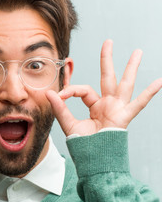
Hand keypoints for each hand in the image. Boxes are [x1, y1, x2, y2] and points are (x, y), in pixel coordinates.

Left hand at [46, 39, 161, 136]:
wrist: (93, 159)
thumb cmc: (83, 143)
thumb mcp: (68, 124)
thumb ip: (60, 108)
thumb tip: (50, 92)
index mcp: (95, 104)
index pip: (83, 89)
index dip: (70, 90)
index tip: (59, 95)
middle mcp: (108, 103)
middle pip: (107, 76)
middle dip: (107, 59)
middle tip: (108, 42)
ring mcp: (117, 108)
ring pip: (125, 84)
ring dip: (131, 68)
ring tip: (137, 52)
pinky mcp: (124, 116)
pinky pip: (139, 103)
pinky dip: (149, 93)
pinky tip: (160, 81)